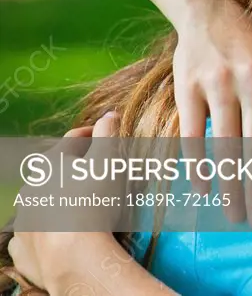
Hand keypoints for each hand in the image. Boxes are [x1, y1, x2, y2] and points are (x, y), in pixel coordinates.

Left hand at [10, 113, 123, 289]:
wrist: (74, 255)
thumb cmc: (94, 203)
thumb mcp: (109, 162)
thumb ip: (109, 135)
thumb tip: (109, 114)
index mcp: (52, 163)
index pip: (74, 138)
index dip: (94, 132)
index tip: (109, 133)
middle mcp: (31, 187)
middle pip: (56, 171)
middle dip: (77, 169)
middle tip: (100, 174)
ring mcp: (24, 218)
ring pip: (43, 201)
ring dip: (60, 199)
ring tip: (83, 207)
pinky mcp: (23, 246)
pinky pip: (34, 232)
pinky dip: (47, 229)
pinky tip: (61, 233)